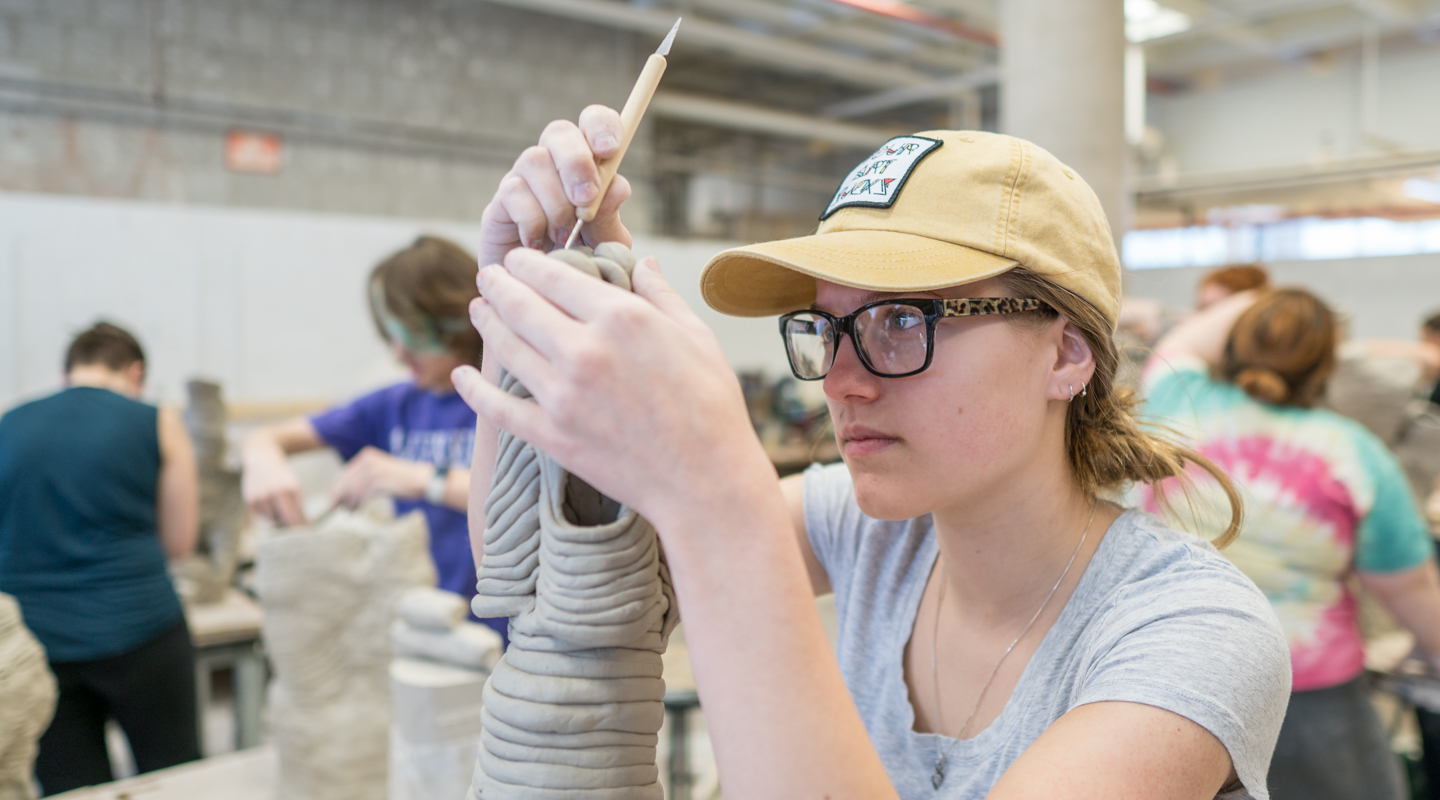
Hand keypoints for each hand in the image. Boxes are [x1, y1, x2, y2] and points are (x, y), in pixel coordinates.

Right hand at [242, 442, 307, 526]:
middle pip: (286, 520)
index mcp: (291, 488)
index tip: (306, 534)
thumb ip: (296, 506)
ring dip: (277, 519)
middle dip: (292, 528)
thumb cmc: (281, 478)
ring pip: (273, 519)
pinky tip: (266, 503)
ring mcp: (262, 496)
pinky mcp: (250, 500)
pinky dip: (266, 514)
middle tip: (296, 534)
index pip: (298, 515)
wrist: (261, 459)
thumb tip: (301, 528)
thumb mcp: (293, 487)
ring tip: (277, 507)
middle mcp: (276, 492)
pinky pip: (261, 517)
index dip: (302, 526)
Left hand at [330, 447, 433, 509]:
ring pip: (353, 491)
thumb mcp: (381, 471)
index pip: (346, 473)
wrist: (422, 479)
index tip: (333, 499)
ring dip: (350, 503)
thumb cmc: (402, 479)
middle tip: (337, 508)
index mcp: (367, 455)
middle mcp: (368, 461)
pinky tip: (358, 509)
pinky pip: (362, 496)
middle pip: (346, 482)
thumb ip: (364, 478)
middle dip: (340, 497)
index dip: (337, 487)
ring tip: (351, 511)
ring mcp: (373, 471)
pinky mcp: (378, 482)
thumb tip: (346, 493)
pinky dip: (358, 504)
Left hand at [452, 248, 770, 529]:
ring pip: (506, 347)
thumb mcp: (696, 336)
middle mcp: (584, 350)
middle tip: (486, 277)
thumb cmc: (711, 406)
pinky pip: (498, 407)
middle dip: (497, 285)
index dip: (527, 263)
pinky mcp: (551, 435)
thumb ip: (661, 295)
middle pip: (520, 305)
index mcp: (621, 317)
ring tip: (476, 310)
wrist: (704, 481)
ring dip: (485, 323)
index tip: (517, 259)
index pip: (554, 276)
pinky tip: (460, 376)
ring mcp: (562, 395)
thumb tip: (640, 262)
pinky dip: (473, 390)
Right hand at [479, 106, 632, 268]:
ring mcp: (523, 180)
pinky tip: (539, 244)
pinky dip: (532, 220)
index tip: (610, 149)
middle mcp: (552, 164)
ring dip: (555, 199)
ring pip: (534, 160)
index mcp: (587, 163)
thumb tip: (615, 187)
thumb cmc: (580, 262)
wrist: (544, 296)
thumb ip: (611, 217)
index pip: (592, 122)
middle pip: (559, 132)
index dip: (601, 126)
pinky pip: (513, 193)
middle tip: (586, 200)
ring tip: (563, 235)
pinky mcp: (498, 204)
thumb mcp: (605, 243)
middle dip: (576, 162)